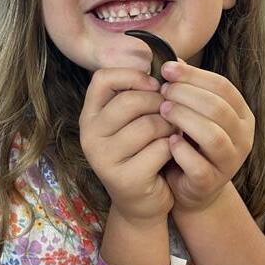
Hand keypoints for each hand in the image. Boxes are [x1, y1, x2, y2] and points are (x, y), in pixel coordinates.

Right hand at [79, 68, 174, 223]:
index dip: (132, 75)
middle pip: (130, 101)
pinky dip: (173, 148)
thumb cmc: (143, 152)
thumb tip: (169, 60)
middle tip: (172, 113)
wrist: (143, 203)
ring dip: (170, 127)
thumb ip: (141, 93)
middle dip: (160, 103)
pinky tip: (173, 153)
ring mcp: (103, 159)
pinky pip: (160, 149)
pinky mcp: (124, 178)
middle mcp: (89, 136)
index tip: (154, 85)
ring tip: (174, 133)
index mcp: (90, 116)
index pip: (102, 79)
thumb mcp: (135, 121)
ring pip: (149, 125)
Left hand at [158, 61, 254, 210]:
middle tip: (162, 91)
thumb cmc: (191, 143)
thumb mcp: (192, 112)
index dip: (194, 75)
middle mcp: (243, 137)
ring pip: (212, 135)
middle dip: (187, 95)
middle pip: (218, 108)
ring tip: (163, 110)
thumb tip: (172, 60)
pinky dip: (181, 151)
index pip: (223, 87)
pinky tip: (167, 140)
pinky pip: (199, 165)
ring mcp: (231, 162)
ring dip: (184, 119)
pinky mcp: (213, 183)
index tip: (167, 69)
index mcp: (242, 114)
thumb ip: (187, 88)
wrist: (191, 188)